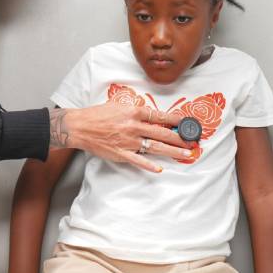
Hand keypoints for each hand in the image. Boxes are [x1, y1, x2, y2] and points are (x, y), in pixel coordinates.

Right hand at [49, 104, 195, 172]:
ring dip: (173, 151)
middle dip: (180, 137)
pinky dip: (149, 165)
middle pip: (162, 132)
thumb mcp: (117, 104)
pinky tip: (160, 168)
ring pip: (155, 147)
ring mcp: (128, 141)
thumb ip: (133, 106)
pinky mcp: (121, 153)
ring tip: (186, 154)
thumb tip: (146, 109)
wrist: (80, 126)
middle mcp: (134, 126)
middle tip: (192, 141)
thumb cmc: (97, 114)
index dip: (175, 119)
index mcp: (134, 112)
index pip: (160, 115)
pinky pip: (139, 161)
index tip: (186, 122)